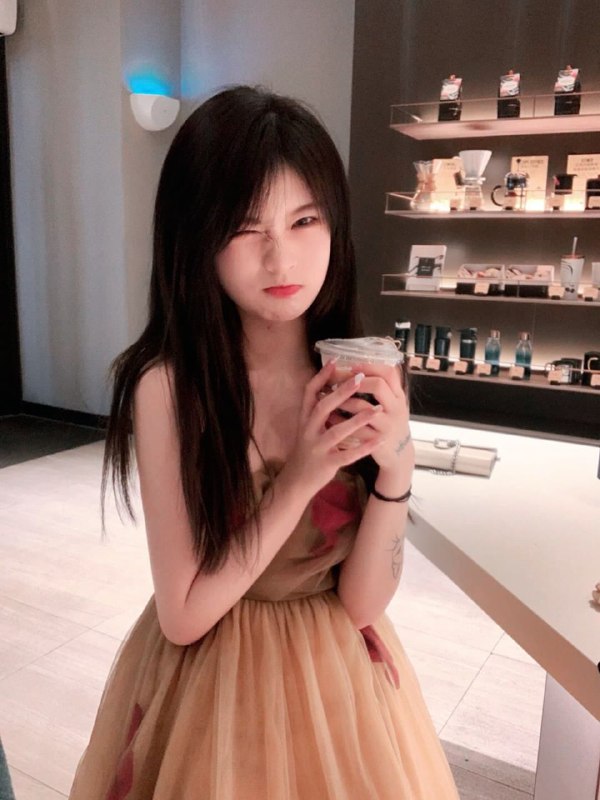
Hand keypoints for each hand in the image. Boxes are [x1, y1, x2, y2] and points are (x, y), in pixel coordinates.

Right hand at [280, 360, 383, 495]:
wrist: (296, 481)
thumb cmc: (307, 450)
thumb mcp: (308, 427)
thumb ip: (318, 410)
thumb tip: (330, 386)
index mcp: (304, 419)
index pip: (310, 393)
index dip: (322, 376)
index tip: (335, 361)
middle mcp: (308, 431)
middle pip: (323, 407)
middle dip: (342, 392)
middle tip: (360, 378)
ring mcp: (317, 448)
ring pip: (337, 431)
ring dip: (357, 419)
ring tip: (377, 409)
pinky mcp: (326, 464)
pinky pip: (347, 455)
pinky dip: (363, 448)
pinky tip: (379, 440)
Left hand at [327, 362, 413, 474]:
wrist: (399, 455)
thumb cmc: (389, 425)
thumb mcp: (392, 405)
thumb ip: (381, 389)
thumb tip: (356, 369)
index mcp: (399, 396)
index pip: (389, 373)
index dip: (369, 366)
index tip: (351, 366)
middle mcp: (396, 408)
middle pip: (378, 385)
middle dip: (353, 380)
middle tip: (336, 380)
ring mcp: (388, 425)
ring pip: (363, 407)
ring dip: (343, 400)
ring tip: (328, 395)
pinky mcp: (377, 441)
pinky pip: (355, 429)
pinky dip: (340, 421)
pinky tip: (330, 416)